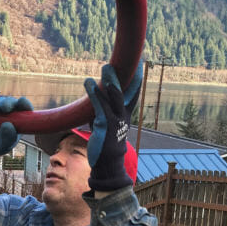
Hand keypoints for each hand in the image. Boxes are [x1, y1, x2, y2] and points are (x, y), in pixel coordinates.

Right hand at [0, 92, 33, 157]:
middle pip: (12, 102)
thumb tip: (8, 125)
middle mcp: (11, 112)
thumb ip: (7, 138)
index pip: (25, 109)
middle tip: (4, 108)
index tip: (21, 102)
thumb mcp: (2, 145)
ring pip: (0, 99)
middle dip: (8, 103)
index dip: (25, 104)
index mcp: (19, 120)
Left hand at [84, 61, 142, 190]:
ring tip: (106, 66)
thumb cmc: (105, 145)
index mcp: (125, 116)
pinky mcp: (104, 125)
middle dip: (126, 75)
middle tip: (128, 61)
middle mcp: (122, 116)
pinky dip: (94, 93)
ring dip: (110, 81)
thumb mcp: (104, 126)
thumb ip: (99, 112)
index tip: (138, 64)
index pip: (133, 94)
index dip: (136, 79)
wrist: (107, 164)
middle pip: (126, 92)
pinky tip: (89, 82)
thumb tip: (93, 104)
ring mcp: (114, 120)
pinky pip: (99, 106)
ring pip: (115, 97)